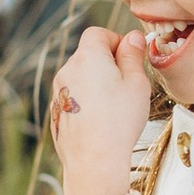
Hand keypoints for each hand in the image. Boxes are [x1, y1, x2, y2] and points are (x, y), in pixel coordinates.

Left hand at [48, 24, 154, 194]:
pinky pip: (74, 97)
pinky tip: (101, 121)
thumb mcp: (137, 83)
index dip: (116, 41)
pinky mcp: (56, 111)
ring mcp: (58, 92)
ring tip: (116, 107)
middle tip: (127, 85)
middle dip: (108, 63)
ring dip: (97, 83)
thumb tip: (132, 37)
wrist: (94, 161)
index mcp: (87, 57)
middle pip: (88, 55)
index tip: (130, 58)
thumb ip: (133, 55)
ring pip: (81, 77)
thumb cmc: (119, 121)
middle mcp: (67, 70)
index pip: (98, 33)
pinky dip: (87, 102)